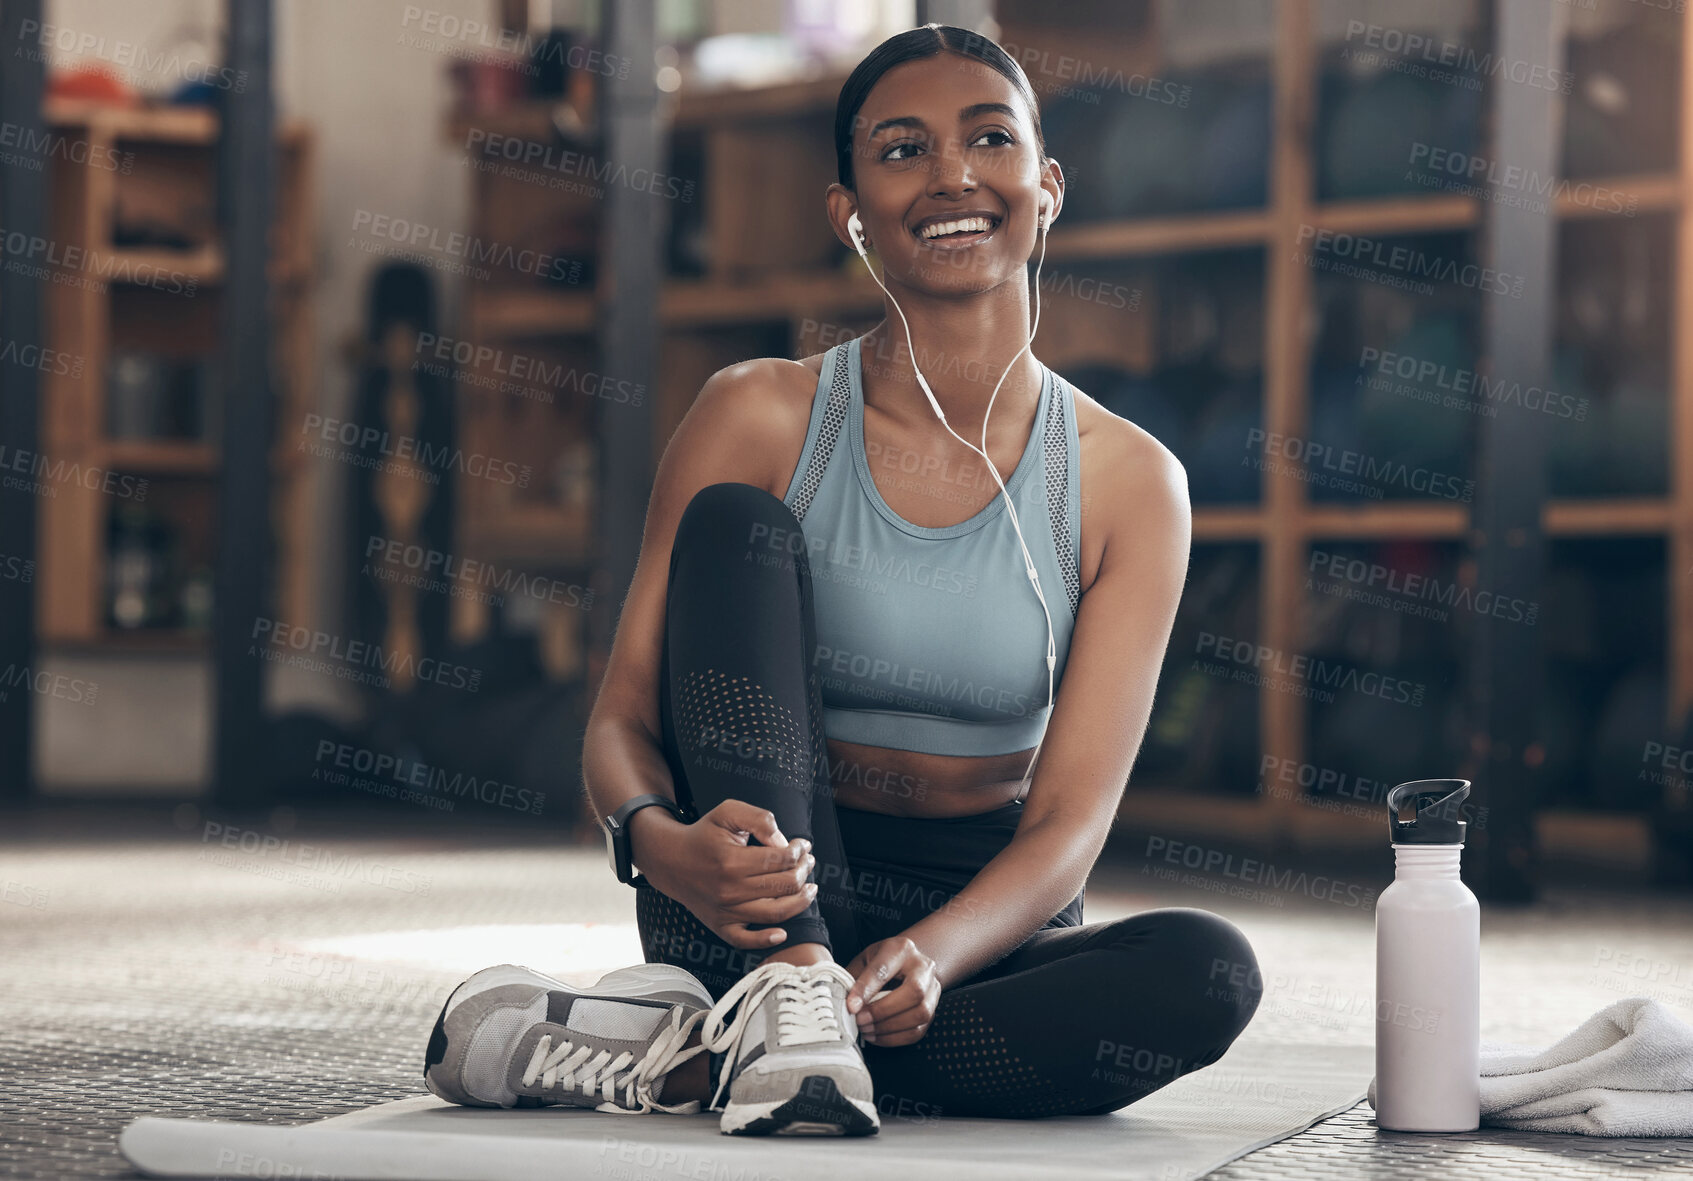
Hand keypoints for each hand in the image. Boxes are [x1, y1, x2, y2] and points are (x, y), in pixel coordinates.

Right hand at [630, 799, 816, 950]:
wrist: (671, 860)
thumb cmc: (704, 834)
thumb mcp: (728, 812)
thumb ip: (760, 819)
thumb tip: (784, 843)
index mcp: (732, 861)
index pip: (782, 859)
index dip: (799, 851)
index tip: (802, 845)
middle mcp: (729, 889)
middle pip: (784, 886)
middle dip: (804, 872)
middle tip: (808, 862)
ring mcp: (725, 911)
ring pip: (775, 913)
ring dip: (800, 901)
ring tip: (810, 888)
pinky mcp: (720, 925)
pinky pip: (745, 941)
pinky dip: (766, 940)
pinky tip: (782, 932)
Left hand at [844, 936, 940, 1047]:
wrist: (904, 965)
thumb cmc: (879, 963)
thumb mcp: (864, 961)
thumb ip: (853, 978)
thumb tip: (839, 1001)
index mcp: (901, 949)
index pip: (884, 969)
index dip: (866, 989)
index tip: (850, 1006)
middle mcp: (923, 966)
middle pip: (914, 991)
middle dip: (883, 1010)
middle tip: (860, 1020)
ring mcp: (933, 988)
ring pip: (921, 1013)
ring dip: (890, 1027)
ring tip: (866, 1030)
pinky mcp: (933, 1010)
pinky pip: (918, 1030)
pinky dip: (895, 1038)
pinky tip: (876, 1035)